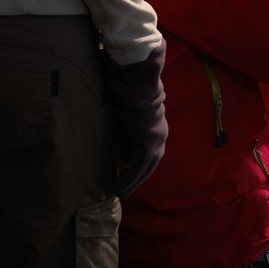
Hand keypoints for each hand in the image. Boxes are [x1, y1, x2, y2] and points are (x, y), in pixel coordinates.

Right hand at [100, 42, 168, 196]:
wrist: (134, 76)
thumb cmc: (124, 86)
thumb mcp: (120, 111)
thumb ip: (119, 126)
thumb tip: (110, 140)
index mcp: (151, 126)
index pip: (144, 152)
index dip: (133, 166)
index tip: (120, 177)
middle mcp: (158, 133)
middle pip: (148, 162)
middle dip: (136, 176)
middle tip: (121, 189)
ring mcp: (157, 136)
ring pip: (146, 166)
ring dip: (134, 179)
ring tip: (120, 191)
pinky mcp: (150, 139)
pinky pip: (141, 164)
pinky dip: (132, 176)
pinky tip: (121, 186)